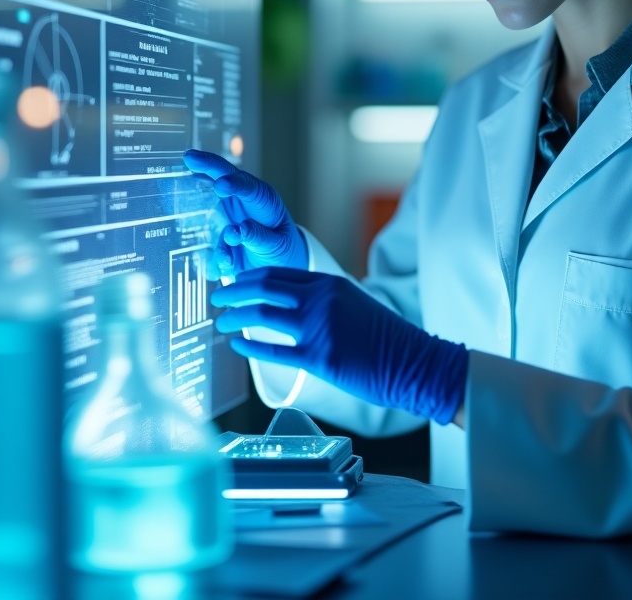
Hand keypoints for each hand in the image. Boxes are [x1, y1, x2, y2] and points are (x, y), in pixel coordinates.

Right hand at [183, 149, 307, 279]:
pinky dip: (215, 259)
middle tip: (190, 157)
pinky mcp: (217, 238)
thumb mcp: (277, 244)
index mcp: (261, 199)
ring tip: (227, 256)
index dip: (233, 183)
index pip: (246, 185)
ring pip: (209, 212)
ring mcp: (226, 217)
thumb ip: (259, 237)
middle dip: (206, 166)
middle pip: (222, 178)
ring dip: (211, 228)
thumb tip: (238, 230)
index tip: (221, 184)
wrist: (278, 265)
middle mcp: (240, 203)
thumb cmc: (281, 246)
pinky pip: (209, 246)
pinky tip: (226, 266)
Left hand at [212, 267, 467, 425]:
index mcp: (328, 283)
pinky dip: (251, 345)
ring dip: (235, 318)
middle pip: (263, 287)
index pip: (277, 271)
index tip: (232, 282)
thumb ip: (321, 299)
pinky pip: (274, 348)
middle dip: (234, 292)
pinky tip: (239, 346)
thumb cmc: (383, 338)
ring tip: (223, 323)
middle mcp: (320, 299)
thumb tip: (288, 303)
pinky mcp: (320, 356)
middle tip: (219, 300)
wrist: (413, 361)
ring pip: (262, 315)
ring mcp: (319, 327)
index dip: (248, 276)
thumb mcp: (351, 303)